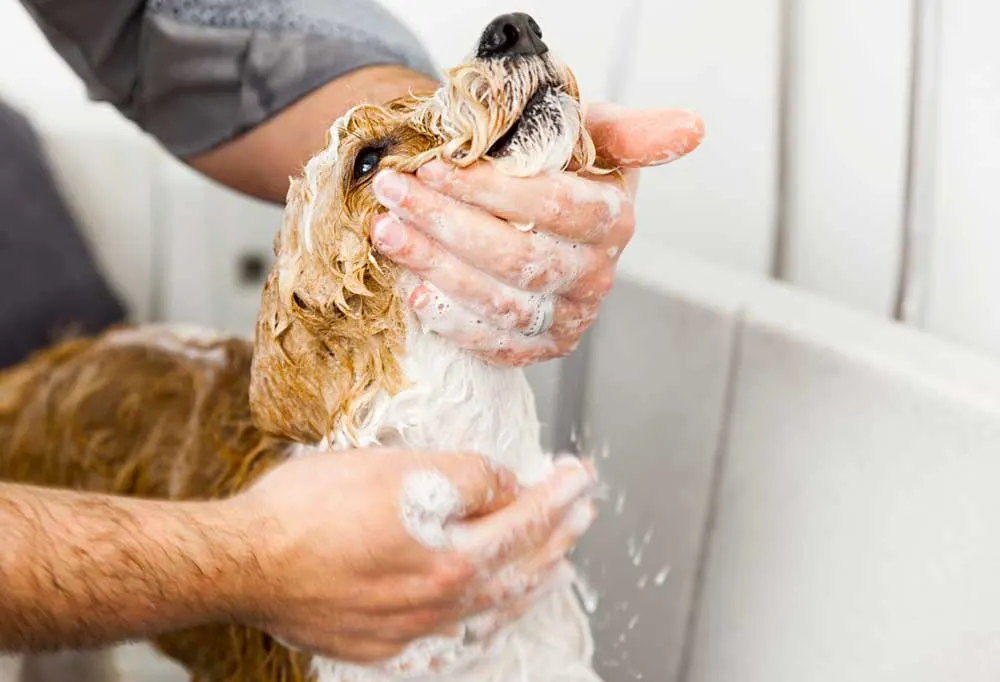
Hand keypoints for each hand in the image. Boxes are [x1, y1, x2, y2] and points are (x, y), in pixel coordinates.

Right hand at [225, 449, 597, 664]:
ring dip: (529, 580)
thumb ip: (464, 475)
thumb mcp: (398, 469)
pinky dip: (482, 613)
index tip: (580, 477)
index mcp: (452, 559)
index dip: (557, 495)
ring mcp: (411, 630)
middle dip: (556, 537)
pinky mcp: (381, 644)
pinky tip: (487, 606)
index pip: (524, 521)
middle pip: (518, 570)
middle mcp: (440, 604)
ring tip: (556, 566)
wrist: (244, 563)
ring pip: (490, 609)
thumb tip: (501, 484)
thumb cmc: (309, 511)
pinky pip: (451, 632)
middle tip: (582, 514)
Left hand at [369, 102, 703, 365]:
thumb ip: (628, 131)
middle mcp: (597, 275)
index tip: (434, 167)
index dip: (489, 189)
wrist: (532, 211)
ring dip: (435, 267)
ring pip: (500, 302)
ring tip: (387, 230)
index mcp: (613, 219)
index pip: (551, 206)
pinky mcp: (540, 348)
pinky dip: (448, 318)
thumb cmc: (555, 165)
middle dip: (447, 224)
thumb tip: (693, 128)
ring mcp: (570, 318)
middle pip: (518, 258)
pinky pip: (492, 344)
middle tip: (394, 194)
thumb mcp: (588, 133)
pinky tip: (411, 285)